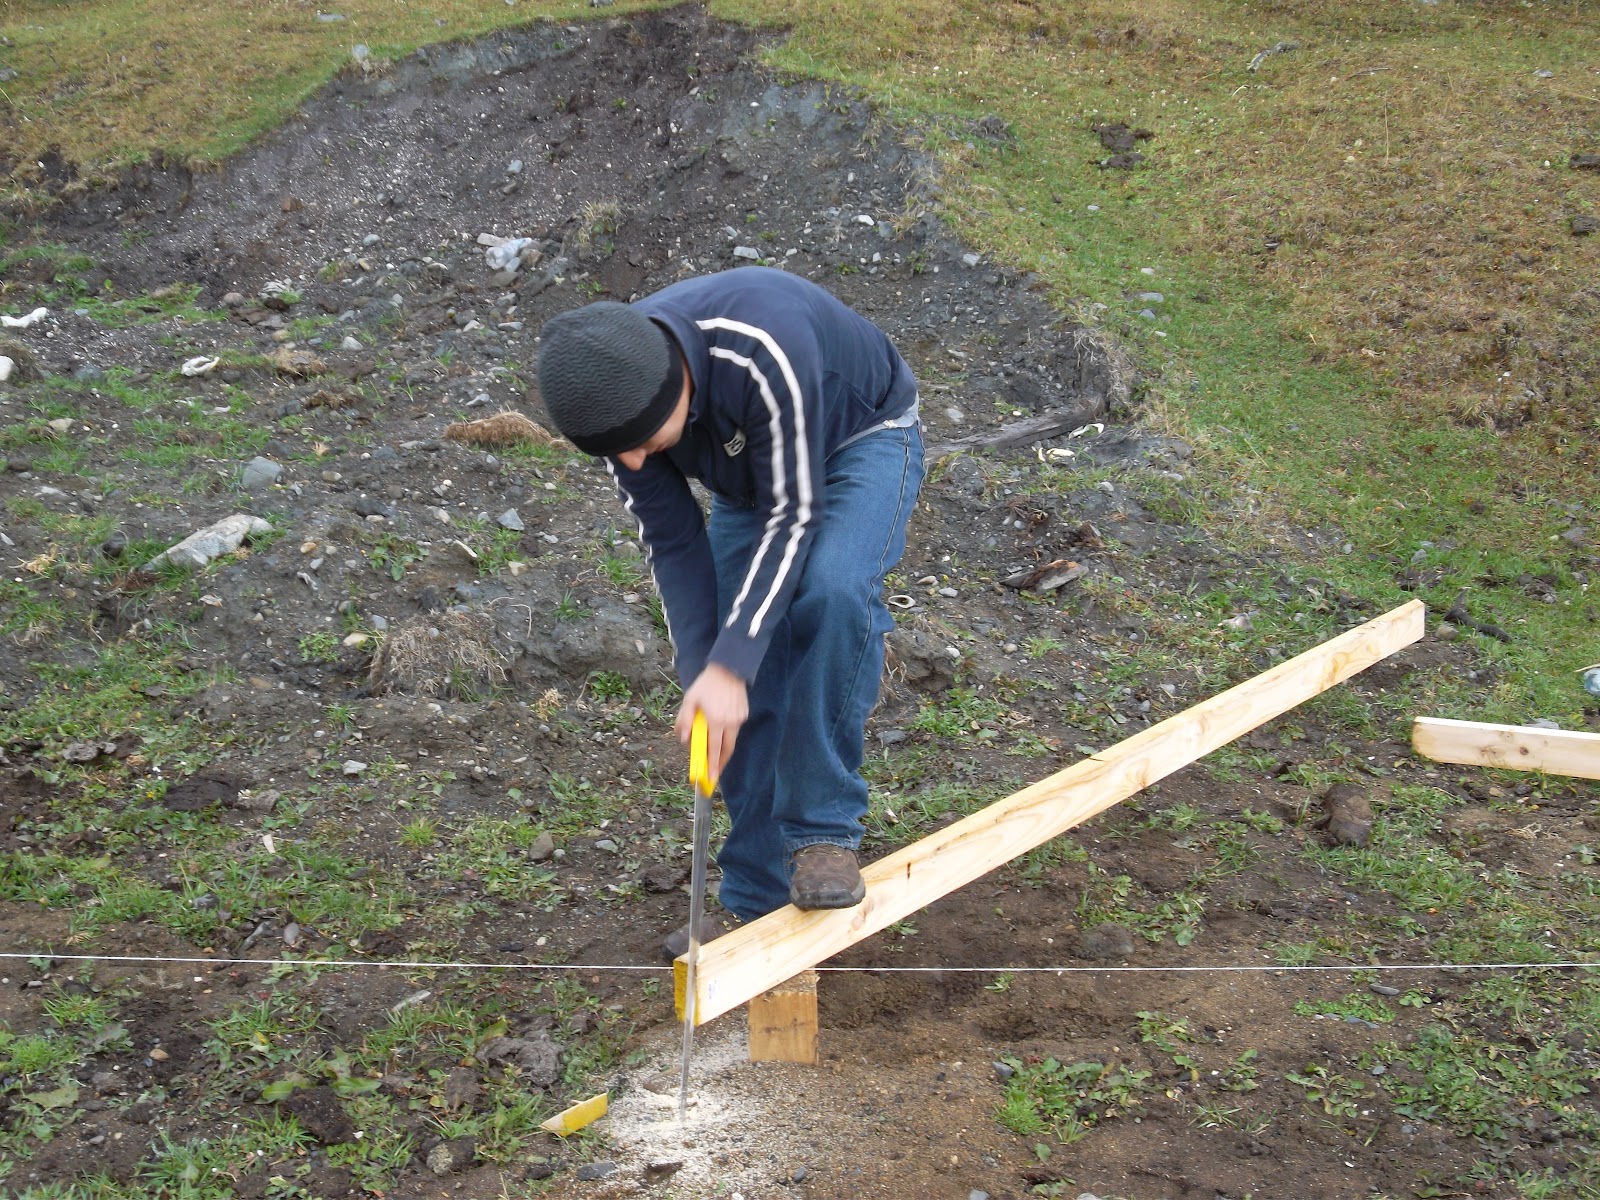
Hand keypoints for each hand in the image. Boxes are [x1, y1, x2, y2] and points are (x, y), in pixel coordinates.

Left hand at [676, 663, 747, 785]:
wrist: (729, 668)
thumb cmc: (706, 684)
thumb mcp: (690, 700)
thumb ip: (685, 720)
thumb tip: (684, 739)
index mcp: (716, 720)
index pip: (715, 749)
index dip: (713, 764)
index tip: (712, 777)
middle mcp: (731, 722)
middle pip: (728, 749)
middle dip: (722, 763)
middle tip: (715, 772)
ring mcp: (739, 718)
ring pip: (732, 739)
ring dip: (724, 748)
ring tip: (716, 754)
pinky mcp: (744, 713)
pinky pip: (736, 728)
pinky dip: (728, 734)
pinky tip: (721, 730)